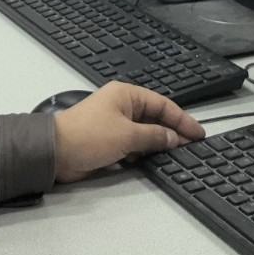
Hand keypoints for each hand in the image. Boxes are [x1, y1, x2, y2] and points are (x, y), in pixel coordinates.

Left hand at [51, 81, 204, 182]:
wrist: (56, 153)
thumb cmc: (87, 136)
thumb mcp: (127, 135)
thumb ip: (153, 136)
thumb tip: (173, 138)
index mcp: (126, 95)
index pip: (162, 104)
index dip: (182, 119)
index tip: (197, 132)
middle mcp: (121, 106)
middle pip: (155, 117)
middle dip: (172, 131)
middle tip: (192, 145)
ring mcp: (115, 124)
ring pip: (145, 132)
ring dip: (158, 142)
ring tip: (177, 154)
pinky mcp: (109, 140)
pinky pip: (133, 143)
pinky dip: (143, 151)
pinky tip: (153, 159)